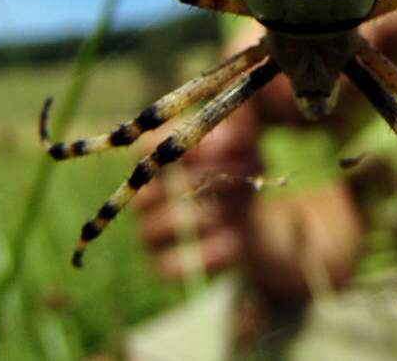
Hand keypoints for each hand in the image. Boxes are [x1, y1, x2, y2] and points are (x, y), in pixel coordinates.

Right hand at [132, 101, 261, 279]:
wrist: (252, 218)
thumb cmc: (240, 169)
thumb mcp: (247, 144)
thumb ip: (240, 130)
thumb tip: (230, 130)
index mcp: (156, 158)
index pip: (147, 147)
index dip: (183, 146)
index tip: (222, 145)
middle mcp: (144, 195)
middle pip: (160, 185)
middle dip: (209, 180)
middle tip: (241, 178)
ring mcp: (148, 232)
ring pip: (168, 223)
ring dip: (212, 215)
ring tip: (239, 209)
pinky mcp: (161, 266)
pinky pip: (173, 264)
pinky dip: (209, 252)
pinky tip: (234, 241)